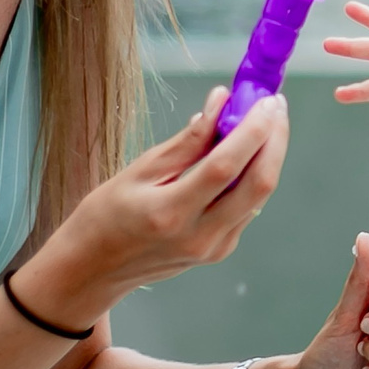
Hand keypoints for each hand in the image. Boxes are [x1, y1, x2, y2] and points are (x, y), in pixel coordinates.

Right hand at [19, 88, 289, 328]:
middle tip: (274, 104)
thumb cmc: (106, 215)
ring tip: (264, 118)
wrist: (94, 269)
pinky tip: (248, 149)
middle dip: (275, 139)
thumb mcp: (138, 170)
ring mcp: (213, 249)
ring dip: (269, 154)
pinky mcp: (220, 251)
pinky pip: (247, 207)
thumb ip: (187, 141)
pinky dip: (253, 174)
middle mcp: (199, 237)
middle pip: (258, 185)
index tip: (265, 99)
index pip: (226, 168)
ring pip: (259, 196)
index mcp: (170, 214)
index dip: (253, 131)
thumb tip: (221, 102)